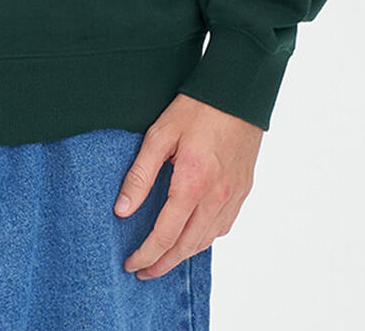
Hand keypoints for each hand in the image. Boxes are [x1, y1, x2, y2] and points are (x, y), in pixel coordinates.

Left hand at [114, 93, 262, 278]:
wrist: (236, 92)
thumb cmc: (196, 109)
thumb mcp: (159, 135)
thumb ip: (140, 175)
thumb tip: (122, 210)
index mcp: (192, 184)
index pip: (166, 235)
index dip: (147, 254)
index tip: (131, 264)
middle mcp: (216, 197)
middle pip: (187, 246)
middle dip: (163, 264)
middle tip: (142, 271)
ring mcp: (233, 195)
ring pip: (207, 240)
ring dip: (183, 255)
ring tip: (163, 259)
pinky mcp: (242, 190)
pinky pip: (223, 226)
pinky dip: (204, 239)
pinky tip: (192, 236)